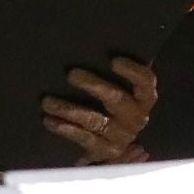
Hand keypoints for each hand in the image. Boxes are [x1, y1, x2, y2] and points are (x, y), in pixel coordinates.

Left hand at [42, 56, 156, 164]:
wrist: (108, 141)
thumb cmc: (109, 101)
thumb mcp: (116, 85)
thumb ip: (113, 70)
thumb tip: (99, 42)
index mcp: (143, 98)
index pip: (146, 82)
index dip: (132, 71)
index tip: (113, 60)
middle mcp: (137, 117)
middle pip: (116, 99)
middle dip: (92, 85)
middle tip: (70, 74)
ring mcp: (122, 136)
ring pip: (95, 120)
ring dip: (69, 109)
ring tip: (47, 101)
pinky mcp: (106, 151)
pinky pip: (84, 138)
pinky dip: (65, 128)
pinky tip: (49, 120)